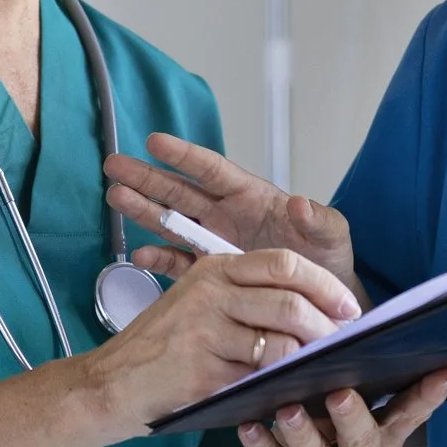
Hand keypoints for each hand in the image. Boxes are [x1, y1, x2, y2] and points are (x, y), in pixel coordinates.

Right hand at [79, 248, 361, 436]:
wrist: (110, 384)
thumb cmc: (163, 347)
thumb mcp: (199, 304)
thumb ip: (248, 298)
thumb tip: (314, 310)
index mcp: (214, 268)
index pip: (283, 263)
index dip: (324, 284)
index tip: (348, 307)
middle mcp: (209, 292)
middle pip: (289, 301)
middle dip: (326, 326)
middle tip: (342, 344)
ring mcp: (204, 331)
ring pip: (279, 343)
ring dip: (308, 360)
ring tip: (320, 370)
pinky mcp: (201, 371)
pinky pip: (259, 378)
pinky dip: (280, 386)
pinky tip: (289, 391)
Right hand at [104, 131, 356, 292]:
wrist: (322, 305)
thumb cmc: (328, 261)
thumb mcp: (332, 237)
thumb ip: (318, 220)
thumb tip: (300, 203)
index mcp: (251, 197)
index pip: (213, 170)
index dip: (185, 156)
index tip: (155, 141)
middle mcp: (227, 216)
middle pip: (181, 191)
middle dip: (148, 178)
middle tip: (115, 165)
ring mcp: (215, 243)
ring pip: (172, 221)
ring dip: (144, 210)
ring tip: (115, 197)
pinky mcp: (210, 273)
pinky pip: (179, 262)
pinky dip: (160, 258)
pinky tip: (141, 254)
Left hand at [235, 372, 446, 446]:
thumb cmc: (313, 446)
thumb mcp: (332, 420)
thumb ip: (343, 392)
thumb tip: (334, 346)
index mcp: (382, 441)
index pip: (408, 416)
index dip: (426, 397)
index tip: (441, 372)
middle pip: (364, 442)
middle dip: (352, 417)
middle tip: (339, 393)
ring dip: (301, 433)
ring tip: (286, 410)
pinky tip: (249, 429)